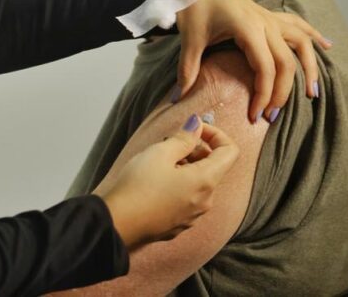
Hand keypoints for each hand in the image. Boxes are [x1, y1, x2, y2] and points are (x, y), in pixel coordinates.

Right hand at [97, 117, 238, 247]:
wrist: (118, 224)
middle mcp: (206, 201)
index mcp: (206, 180)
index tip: (193, 129)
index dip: (215, 134)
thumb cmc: (138, 186)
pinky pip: (187, 199)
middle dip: (195, 150)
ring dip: (185, 167)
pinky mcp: (179, 225)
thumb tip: (197, 124)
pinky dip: (178, 185)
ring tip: (157, 164)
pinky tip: (154, 184)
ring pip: (199, 183)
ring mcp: (193, 216)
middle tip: (167, 145)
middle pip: (213, 167)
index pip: (230, 151)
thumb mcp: (160, 153)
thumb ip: (184, 137)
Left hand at [160, 0, 331, 122]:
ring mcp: (268, 16)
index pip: (266, 68)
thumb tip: (178, 98)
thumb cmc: (192, 3)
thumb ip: (187, 68)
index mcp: (247, 27)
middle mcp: (264, 21)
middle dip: (283, 91)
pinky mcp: (267, 14)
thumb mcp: (189, 37)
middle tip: (272, 116)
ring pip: (300, 42)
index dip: (263, 94)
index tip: (254, 116)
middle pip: (286, 61)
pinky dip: (313, 35)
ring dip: (309, 67)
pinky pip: (297, 24)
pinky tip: (327, 46)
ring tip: (313, 92)